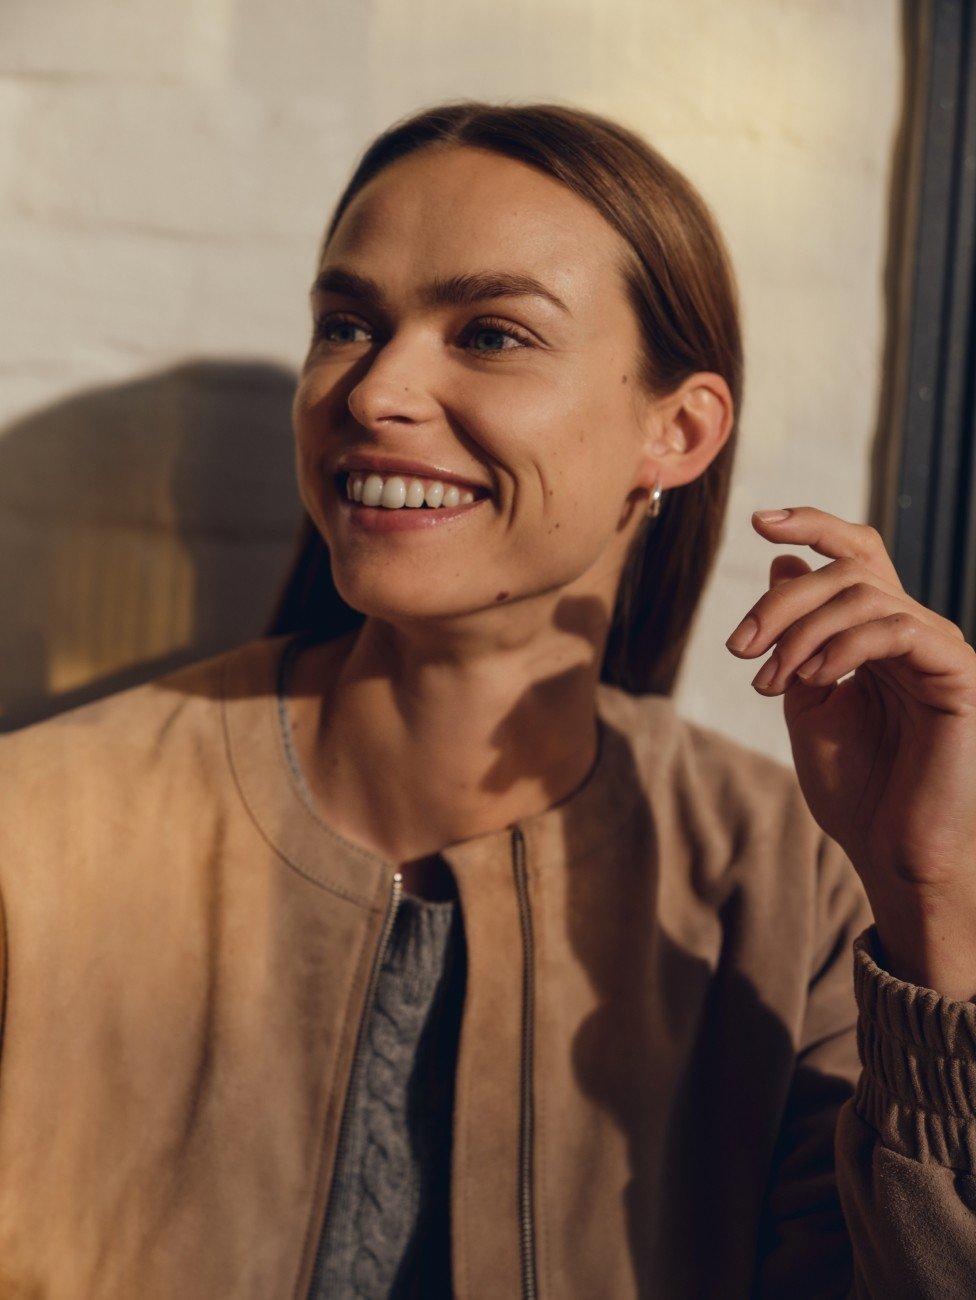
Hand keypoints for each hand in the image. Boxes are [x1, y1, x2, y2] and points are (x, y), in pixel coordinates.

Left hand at [725, 507, 975, 990]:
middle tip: (740, 647)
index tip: (758, 519)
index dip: (813, 524)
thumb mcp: (807, 701)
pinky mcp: (958, 675)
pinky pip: (899, 629)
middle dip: (782, 601)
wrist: (892, 852)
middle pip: (847, 569)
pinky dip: (844, 646)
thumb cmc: (855, 786)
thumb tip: (784, 561)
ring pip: (865, 595)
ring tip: (770, 681)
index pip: (855, 555)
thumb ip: (795, 637)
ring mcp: (937, 649)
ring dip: (802, 631)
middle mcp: (912, 630)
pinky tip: (813, 679)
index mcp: (878, 633)